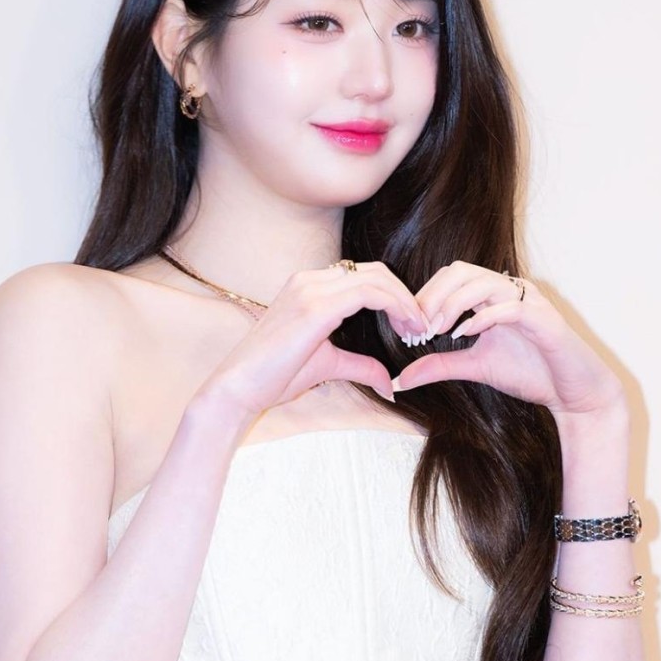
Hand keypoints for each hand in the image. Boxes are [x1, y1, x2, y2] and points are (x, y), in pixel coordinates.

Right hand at [197, 261, 431, 420]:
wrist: (237, 388)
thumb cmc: (273, 377)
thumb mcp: (327, 366)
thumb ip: (359, 366)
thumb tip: (389, 382)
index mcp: (308, 287)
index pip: (363, 276)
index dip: (395, 296)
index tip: (412, 324)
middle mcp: (309, 280)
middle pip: (374, 272)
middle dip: (405, 296)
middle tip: (422, 325)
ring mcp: (311, 288)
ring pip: (376, 278)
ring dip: (405, 301)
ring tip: (419, 328)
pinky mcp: (316, 306)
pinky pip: (369, 293)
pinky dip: (395, 306)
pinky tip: (406, 327)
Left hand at [393, 261, 626, 421]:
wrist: (574, 393)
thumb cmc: (530, 373)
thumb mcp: (475, 367)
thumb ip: (439, 365)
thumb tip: (402, 378)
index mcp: (494, 294)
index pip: (451, 276)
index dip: (424, 297)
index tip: (408, 328)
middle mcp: (511, 289)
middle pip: (461, 271)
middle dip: (432, 296)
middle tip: (416, 327)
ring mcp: (529, 301)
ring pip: (483, 283)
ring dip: (452, 305)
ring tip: (436, 331)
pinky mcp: (544, 320)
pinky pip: (509, 308)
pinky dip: (483, 318)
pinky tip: (464, 335)